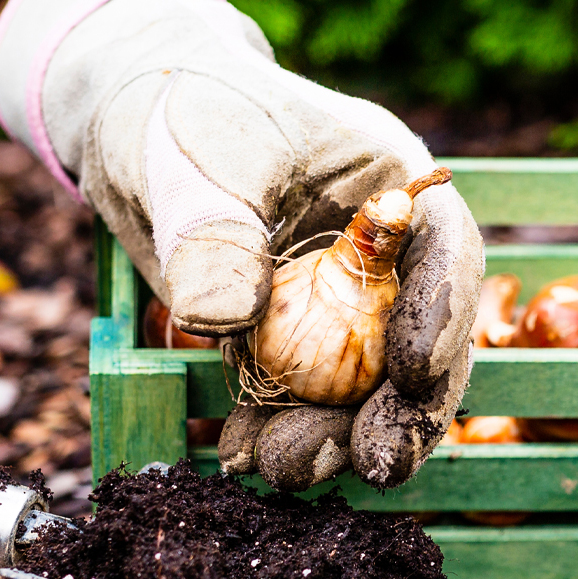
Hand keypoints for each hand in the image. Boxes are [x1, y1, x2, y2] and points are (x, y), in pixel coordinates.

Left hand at [0, 0, 481, 489]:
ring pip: (361, 389)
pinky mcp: (290, 345)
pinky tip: (243, 457)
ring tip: (283, 466)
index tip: (414, 371)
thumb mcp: (196, 161)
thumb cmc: (182, 112)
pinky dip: (275, 433)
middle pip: (420, 343)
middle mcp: (383, 257)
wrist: (131, 125)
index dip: (443, 316)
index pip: (446, 255)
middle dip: (401, 411)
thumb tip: (226, 318)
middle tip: (376, 463)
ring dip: (333, 438)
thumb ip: (214, 237)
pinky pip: (297, 402)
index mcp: (392, 186)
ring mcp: (340, 308)